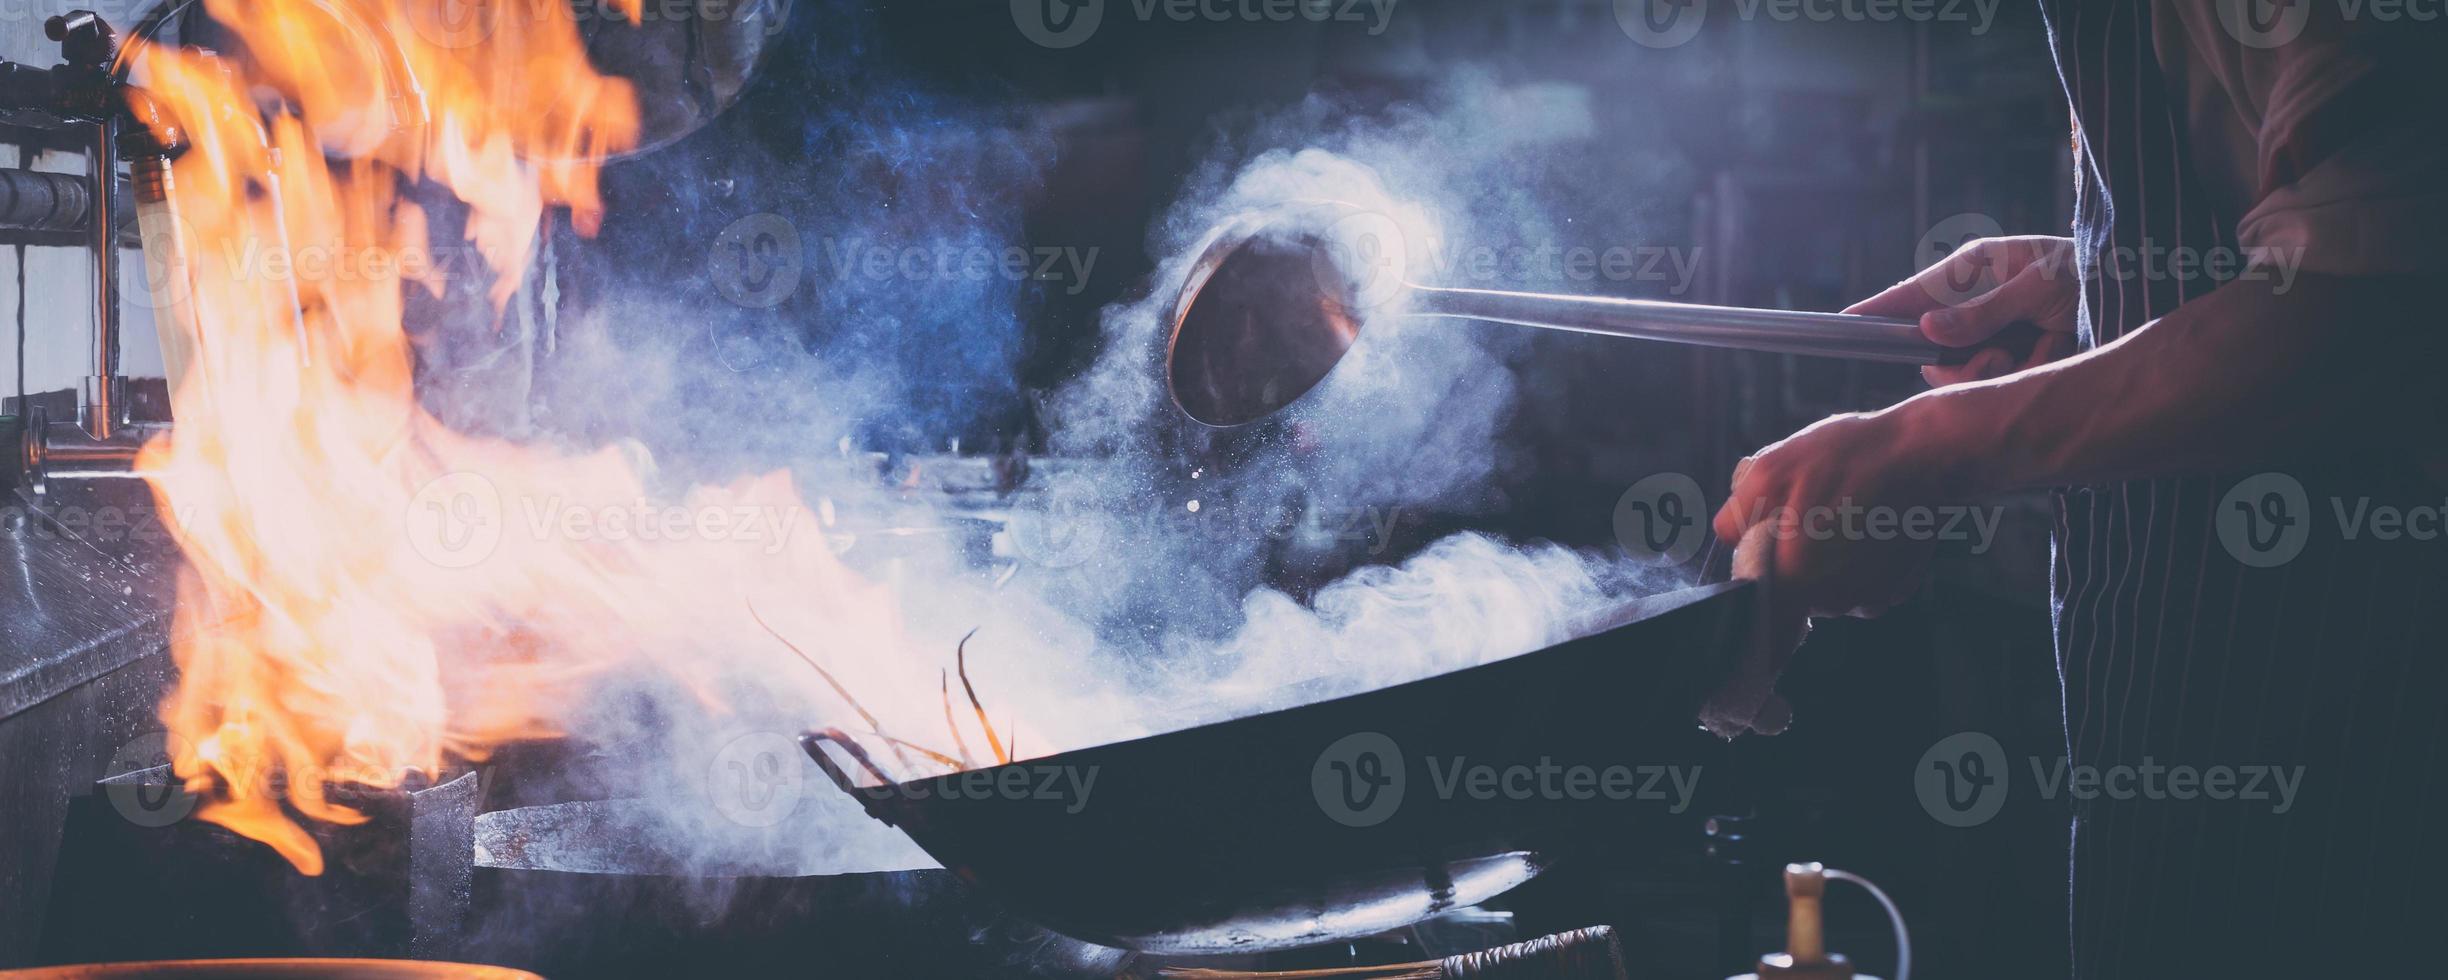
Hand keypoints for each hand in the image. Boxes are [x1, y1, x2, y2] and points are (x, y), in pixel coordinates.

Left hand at [1713, 410, 1946, 621]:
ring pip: (1826, 590)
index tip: (1768, 543)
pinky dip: (1858, 563)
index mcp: (1797, 574)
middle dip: (1790, 557)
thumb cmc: (1847, 455)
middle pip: (1791, 591)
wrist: (1927, 452)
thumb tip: (1726, 540)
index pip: (1758, 599)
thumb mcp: (1772, 469)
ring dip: (1824, 561)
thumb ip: (1736, 515)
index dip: (1757, 571)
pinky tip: (1867, 527)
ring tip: (1842, 513)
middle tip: (1808, 512)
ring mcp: (1869, 598)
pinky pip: (1860, 586)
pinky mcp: (1896, 591)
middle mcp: (1834, 600)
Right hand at [1846, 235, 2079, 386]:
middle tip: (1999, 357)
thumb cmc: (2091, 270)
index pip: (1910, 293)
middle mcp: (1973, 302)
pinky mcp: (2013, 354)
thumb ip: (1984, 312)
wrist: (2144, 292)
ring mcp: (1992, 330)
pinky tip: (2054, 352)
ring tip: (2040, 349)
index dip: (1876, 312)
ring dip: (1996, 371)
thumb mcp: (2039, 287)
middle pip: (1930, 348)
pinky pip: (1995, 381)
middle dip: (1960, 364)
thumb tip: (1926, 329)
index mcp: (1972, 270)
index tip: (1843, 324)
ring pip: (1959, 371)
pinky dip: (2026, 373)